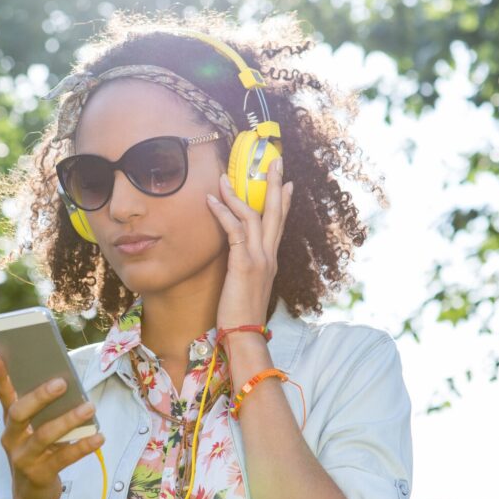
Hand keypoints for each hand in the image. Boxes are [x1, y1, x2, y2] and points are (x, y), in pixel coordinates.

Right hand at [0, 353, 104, 498]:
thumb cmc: (39, 455)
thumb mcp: (35, 433)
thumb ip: (45, 413)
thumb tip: (68, 385)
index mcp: (11, 425)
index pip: (4, 396)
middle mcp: (12, 440)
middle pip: (21, 413)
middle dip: (40, 396)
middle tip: (62, 382)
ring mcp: (24, 459)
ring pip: (45, 435)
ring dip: (68, 419)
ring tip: (90, 407)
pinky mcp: (39, 475)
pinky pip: (64, 458)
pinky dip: (83, 446)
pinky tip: (99, 436)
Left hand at [206, 155, 292, 331]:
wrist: (245, 336)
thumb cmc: (242, 318)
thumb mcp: (246, 289)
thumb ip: (246, 273)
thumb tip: (238, 266)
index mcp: (270, 263)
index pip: (279, 226)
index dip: (283, 203)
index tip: (286, 184)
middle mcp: (268, 257)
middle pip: (274, 213)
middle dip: (274, 185)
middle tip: (275, 162)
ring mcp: (258, 259)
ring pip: (254, 216)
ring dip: (239, 193)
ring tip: (226, 176)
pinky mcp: (243, 264)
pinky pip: (234, 230)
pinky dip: (223, 212)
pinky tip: (212, 199)